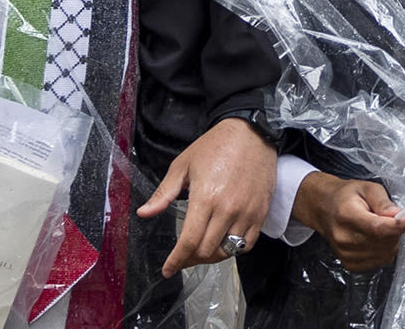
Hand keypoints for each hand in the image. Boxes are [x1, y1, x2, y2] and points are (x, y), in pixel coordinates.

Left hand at [135, 117, 276, 275]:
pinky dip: (234, 249)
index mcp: (205, 198)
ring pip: (228, 251)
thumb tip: (144, 213)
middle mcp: (227, 210)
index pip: (189, 242)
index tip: (168, 269)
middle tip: (183, 256)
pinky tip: (224, 242)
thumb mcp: (183, 165)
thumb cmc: (214, 146)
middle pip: (207, 251)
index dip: (176, 260)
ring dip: (212, 256)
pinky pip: (248, 244)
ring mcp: (246, 213)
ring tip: (202, 251)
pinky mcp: (260, 213)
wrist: (251, 133)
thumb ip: (164, 193)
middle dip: (191, 258)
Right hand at [290, 172, 404, 267]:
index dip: (396, 227)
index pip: (377, 228)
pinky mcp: (349, 264)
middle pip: (382, 243)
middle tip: (394, 221)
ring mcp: (345, 254)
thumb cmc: (346, 196)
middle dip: (395, 233)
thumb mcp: (366, 187)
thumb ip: (382, 201)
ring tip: (385, 229)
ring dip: (391, 243)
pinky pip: (378, 263)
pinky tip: (379, 240)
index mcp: (347, 215)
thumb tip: (398, 214)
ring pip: (383, 255)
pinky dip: (384, 253)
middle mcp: (344, 238)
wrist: (323, 208)